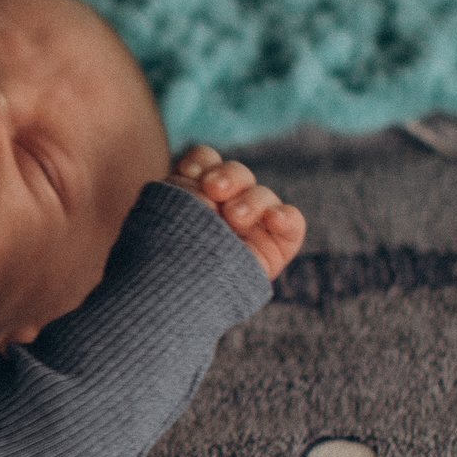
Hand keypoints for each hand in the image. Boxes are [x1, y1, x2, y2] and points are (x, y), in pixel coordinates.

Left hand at [171, 146, 304, 279]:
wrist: (175, 295)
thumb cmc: (163, 253)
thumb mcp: (166, 214)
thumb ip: (185, 188)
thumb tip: (200, 164)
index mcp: (194, 194)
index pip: (206, 161)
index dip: (201, 162)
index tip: (189, 174)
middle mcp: (225, 207)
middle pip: (237, 173)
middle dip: (228, 176)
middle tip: (213, 190)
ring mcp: (253, 227)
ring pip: (263, 195)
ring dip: (250, 200)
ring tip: (234, 218)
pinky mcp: (277, 246)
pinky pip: (292, 223)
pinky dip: (286, 217)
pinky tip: (273, 219)